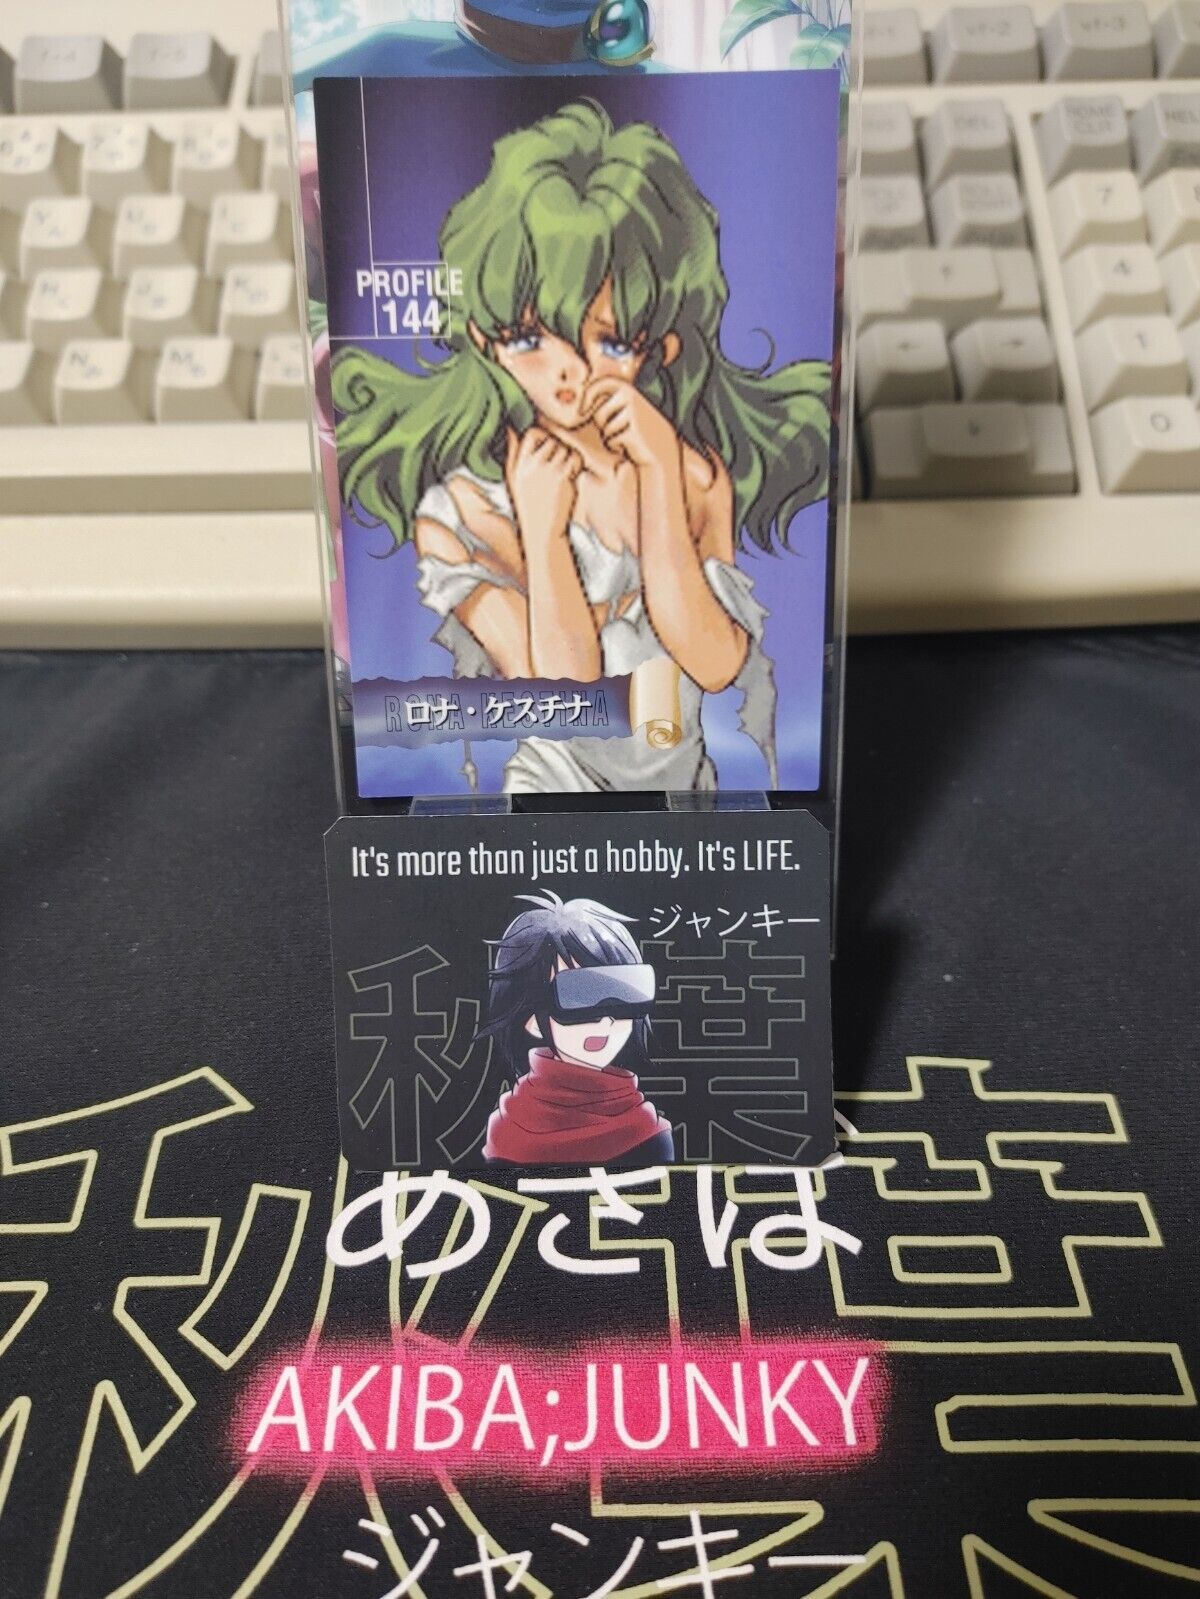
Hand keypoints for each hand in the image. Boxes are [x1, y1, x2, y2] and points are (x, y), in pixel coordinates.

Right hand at [505, 427, 581, 547]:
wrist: (542, 531)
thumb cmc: (528, 505)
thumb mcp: (512, 479)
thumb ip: (512, 453)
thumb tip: (509, 429)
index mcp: (519, 464)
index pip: (532, 433)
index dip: (542, 436)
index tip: (546, 448)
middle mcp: (532, 466)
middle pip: (551, 439)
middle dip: (556, 449)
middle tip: (556, 465)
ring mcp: (548, 471)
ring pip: (564, 448)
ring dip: (567, 457)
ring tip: (562, 473)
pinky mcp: (563, 478)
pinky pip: (574, 459)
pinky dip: (576, 465)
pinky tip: (570, 477)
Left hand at [586, 378, 677, 470]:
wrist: (661, 448)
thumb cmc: (638, 430)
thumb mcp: (625, 410)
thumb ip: (608, 402)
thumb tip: (579, 406)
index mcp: (629, 389)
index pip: (602, 385)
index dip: (588, 396)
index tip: (581, 410)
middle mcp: (631, 397)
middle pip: (599, 413)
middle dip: (603, 425)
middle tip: (619, 429)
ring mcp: (633, 414)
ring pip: (605, 429)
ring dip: (611, 437)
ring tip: (626, 436)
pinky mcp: (633, 431)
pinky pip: (612, 440)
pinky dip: (617, 446)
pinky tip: (630, 445)